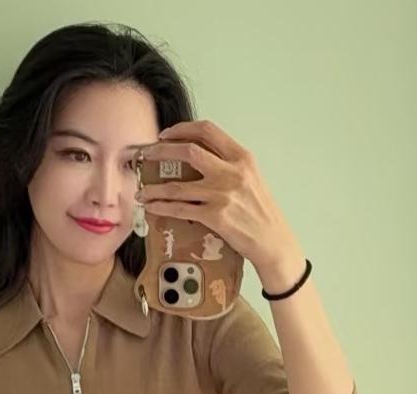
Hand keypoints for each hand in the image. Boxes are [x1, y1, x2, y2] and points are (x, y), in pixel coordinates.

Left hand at [136, 118, 297, 274]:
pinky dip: (162, 207)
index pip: (208, 131)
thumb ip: (229, 164)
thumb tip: (200, 156)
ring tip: (142, 190)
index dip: (182, 129)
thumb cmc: (262, 212)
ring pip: (178, 185)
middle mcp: (231, 172)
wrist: (273, 241)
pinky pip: (181, 209)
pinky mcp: (216, 217)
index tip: (166, 134)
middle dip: (162, 151)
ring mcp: (222, 194)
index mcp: (241, 157)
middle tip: (147, 155)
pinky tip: (152, 207)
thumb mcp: (251, 178)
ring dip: (155, 187)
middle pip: (188, 151)